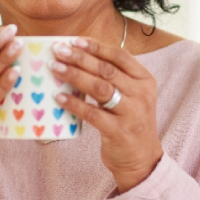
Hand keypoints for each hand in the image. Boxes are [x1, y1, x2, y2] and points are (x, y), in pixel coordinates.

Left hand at [51, 38, 162, 192]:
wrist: (141, 159)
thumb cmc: (129, 122)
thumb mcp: (130, 96)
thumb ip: (114, 78)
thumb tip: (79, 56)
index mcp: (145, 80)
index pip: (120, 56)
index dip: (96, 47)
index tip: (74, 40)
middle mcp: (141, 94)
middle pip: (107, 70)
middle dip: (80, 58)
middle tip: (58, 51)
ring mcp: (132, 113)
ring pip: (99, 88)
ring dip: (75, 76)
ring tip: (54, 68)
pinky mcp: (119, 131)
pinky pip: (92, 114)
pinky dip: (74, 104)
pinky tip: (58, 97)